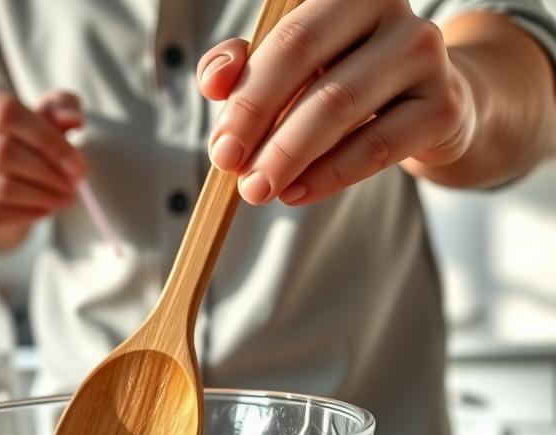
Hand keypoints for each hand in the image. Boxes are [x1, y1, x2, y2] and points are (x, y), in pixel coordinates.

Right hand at [0, 86, 84, 237]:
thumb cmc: (12, 139)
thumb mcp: (38, 116)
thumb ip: (59, 108)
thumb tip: (72, 118)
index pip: (7, 112)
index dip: (47, 138)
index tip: (76, 163)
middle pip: (2, 151)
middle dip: (46, 172)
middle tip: (73, 185)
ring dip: (39, 196)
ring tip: (64, 198)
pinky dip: (24, 214)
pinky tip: (44, 210)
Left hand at [197, 0, 476, 205]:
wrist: (424, 103)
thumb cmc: (341, 77)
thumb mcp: (289, 68)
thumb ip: (243, 66)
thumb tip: (214, 81)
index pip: (287, 40)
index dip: (247, 97)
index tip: (220, 148)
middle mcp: (390, 10)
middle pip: (309, 66)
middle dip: (262, 126)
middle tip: (232, 172)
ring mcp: (422, 54)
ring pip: (340, 107)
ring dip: (290, 156)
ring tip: (259, 190)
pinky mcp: (442, 106)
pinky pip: (376, 146)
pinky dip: (329, 175)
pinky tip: (297, 193)